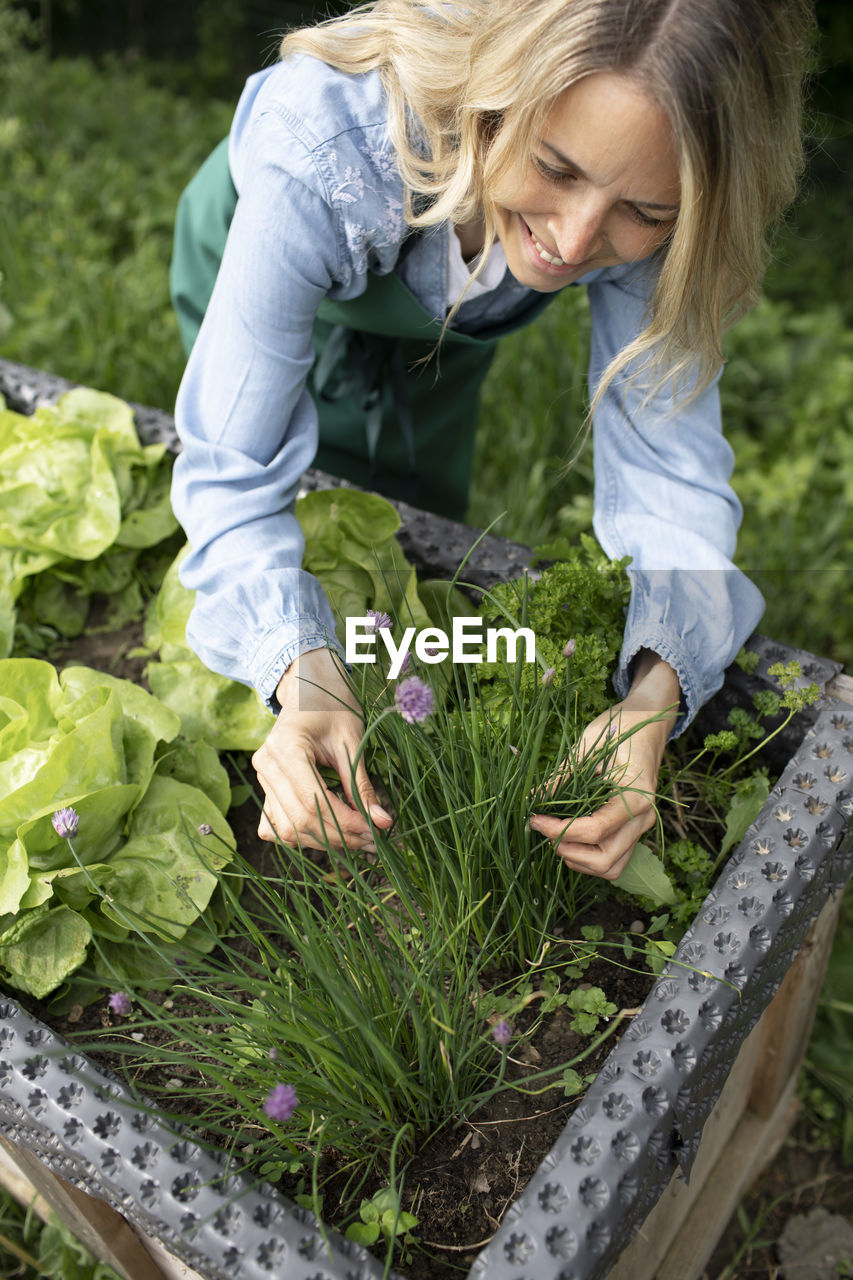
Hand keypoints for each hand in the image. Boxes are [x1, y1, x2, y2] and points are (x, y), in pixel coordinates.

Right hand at [251, 647, 392, 850]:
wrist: (310, 691)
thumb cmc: (333, 708)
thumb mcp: (352, 742)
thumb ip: (362, 785)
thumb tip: (382, 823)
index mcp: (286, 747)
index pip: (313, 801)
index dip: (344, 823)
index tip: (374, 832)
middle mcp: (267, 765)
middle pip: (299, 819)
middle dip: (338, 836)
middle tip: (371, 840)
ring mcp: (262, 778)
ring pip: (287, 829)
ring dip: (323, 841)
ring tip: (356, 838)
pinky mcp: (266, 789)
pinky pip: (276, 826)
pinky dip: (302, 835)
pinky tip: (328, 831)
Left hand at [529, 651, 679, 878]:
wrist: (647, 723)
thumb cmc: (620, 727)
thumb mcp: (588, 745)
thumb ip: (563, 777)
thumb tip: (534, 800)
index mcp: (636, 795)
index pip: (596, 830)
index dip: (560, 830)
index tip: (535, 818)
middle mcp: (644, 818)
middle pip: (605, 860)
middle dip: (568, 851)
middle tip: (544, 829)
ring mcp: (641, 827)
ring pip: (612, 868)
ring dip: (579, 860)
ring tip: (555, 836)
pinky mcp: (633, 829)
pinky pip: (614, 859)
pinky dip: (589, 858)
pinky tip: (569, 838)